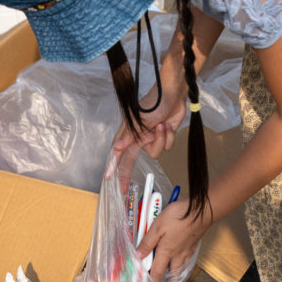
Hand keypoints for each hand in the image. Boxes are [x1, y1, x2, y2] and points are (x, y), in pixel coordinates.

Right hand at [109, 76, 186, 190]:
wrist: (174, 94)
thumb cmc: (153, 102)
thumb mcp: (139, 121)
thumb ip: (128, 137)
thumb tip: (115, 149)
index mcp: (129, 132)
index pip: (118, 152)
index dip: (113, 166)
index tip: (108, 178)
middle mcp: (139, 137)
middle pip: (131, 159)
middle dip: (127, 173)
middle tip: (123, 188)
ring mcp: (152, 137)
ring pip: (155, 153)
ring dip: (160, 140)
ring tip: (162, 126)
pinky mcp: (164, 136)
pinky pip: (167, 147)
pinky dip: (169, 137)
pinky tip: (168, 126)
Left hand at [136, 199, 211, 281]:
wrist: (202, 211)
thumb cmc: (178, 216)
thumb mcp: (157, 226)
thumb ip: (147, 242)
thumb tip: (137, 257)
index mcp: (166, 252)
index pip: (157, 273)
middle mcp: (178, 256)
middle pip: (172, 277)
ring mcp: (187, 252)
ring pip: (181, 271)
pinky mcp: (194, 246)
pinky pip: (187, 263)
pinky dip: (184, 270)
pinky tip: (183, 268)